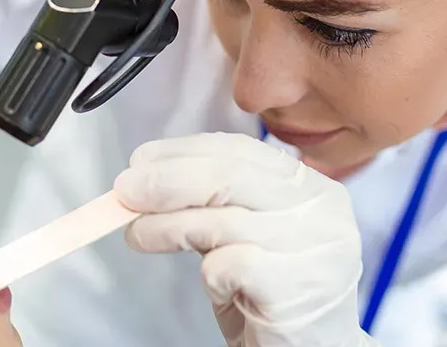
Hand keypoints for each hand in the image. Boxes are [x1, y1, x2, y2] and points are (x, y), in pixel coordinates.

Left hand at [114, 133, 378, 346]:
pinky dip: (208, 274)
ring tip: (140, 236)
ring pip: (221, 220)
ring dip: (166, 226)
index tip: (142, 160)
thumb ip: (213, 205)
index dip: (183, 151)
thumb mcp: (245, 237)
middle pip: (229, 175)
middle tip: (125, 192)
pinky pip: (230, 265)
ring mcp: (316, 248)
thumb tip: (146, 181)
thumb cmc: (274, 296)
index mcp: (313, 189)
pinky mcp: (299, 286)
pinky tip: (214, 286)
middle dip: (166, 180)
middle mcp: (321, 212)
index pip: (241, 150)